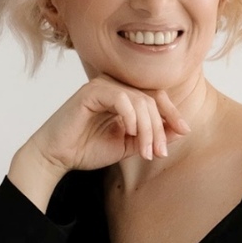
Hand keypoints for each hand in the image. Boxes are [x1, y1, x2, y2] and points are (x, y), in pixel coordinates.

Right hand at [27, 74, 189, 173]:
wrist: (57, 157)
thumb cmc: (87, 149)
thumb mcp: (128, 144)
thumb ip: (152, 136)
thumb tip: (181, 129)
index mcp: (123, 95)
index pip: (155, 96)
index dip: (172, 112)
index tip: (184, 131)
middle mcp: (113, 85)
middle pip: (150, 100)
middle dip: (160, 127)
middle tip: (159, 152)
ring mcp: (101, 85)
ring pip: (139, 100)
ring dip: (147, 128)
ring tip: (145, 151)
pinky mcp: (90, 91)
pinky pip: (121, 98)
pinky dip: (130, 116)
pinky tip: (129, 133)